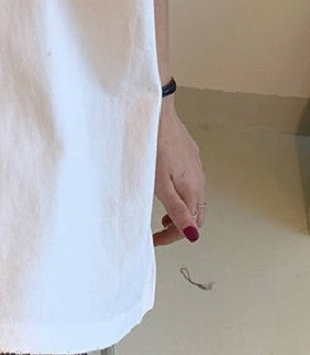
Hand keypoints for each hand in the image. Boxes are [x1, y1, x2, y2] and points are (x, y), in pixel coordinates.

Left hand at [152, 103, 205, 246]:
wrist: (158, 114)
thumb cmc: (156, 146)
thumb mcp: (162, 184)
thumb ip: (177, 210)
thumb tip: (194, 235)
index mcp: (193, 190)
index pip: (191, 224)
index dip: (173, 237)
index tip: (156, 241)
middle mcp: (199, 179)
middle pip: (197, 212)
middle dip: (181, 226)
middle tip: (162, 230)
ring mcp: (196, 166)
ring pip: (194, 196)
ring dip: (182, 209)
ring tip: (164, 212)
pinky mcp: (190, 154)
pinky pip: (190, 180)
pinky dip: (181, 192)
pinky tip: (167, 185)